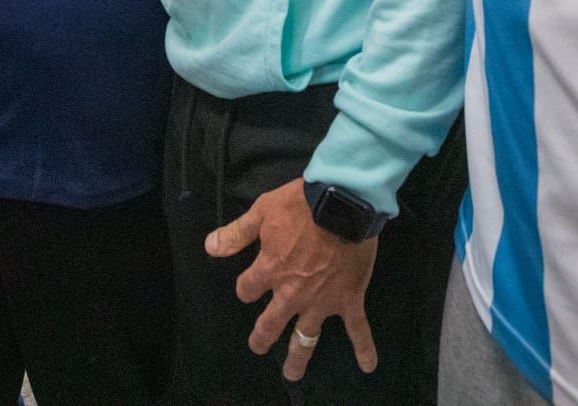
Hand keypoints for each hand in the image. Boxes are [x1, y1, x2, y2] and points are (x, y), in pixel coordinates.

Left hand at [207, 178, 378, 381]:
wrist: (343, 203)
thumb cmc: (301, 204)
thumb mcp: (262, 211)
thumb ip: (236, 233)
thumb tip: (209, 247)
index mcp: (270, 271)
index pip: (247, 289)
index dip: (246, 288)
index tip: (248, 286)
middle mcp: (292, 294)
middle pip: (270, 324)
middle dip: (261, 338)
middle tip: (258, 346)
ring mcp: (321, 301)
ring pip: (306, 337)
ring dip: (298, 358)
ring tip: (291, 374)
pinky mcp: (348, 299)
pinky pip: (358, 329)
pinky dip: (364, 348)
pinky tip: (368, 365)